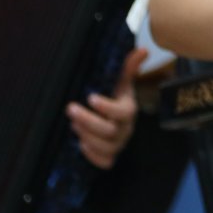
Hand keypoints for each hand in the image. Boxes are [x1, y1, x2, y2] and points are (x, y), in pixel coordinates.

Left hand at [67, 47, 145, 169]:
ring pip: (107, 147)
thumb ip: (129, 67)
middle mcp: (126, 128)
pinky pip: (106, 162)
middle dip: (88, 121)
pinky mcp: (111, 155)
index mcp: (129, 110)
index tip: (90, 97)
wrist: (115, 118)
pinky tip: (81, 145)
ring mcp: (119, 143)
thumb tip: (143, 50)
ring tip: (73, 124)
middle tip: (70, 108)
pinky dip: (93, 156)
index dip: (107, 107)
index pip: (124, 112)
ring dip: (87, 136)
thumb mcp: (121, 82)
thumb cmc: (116, 97)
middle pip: (111, 131)